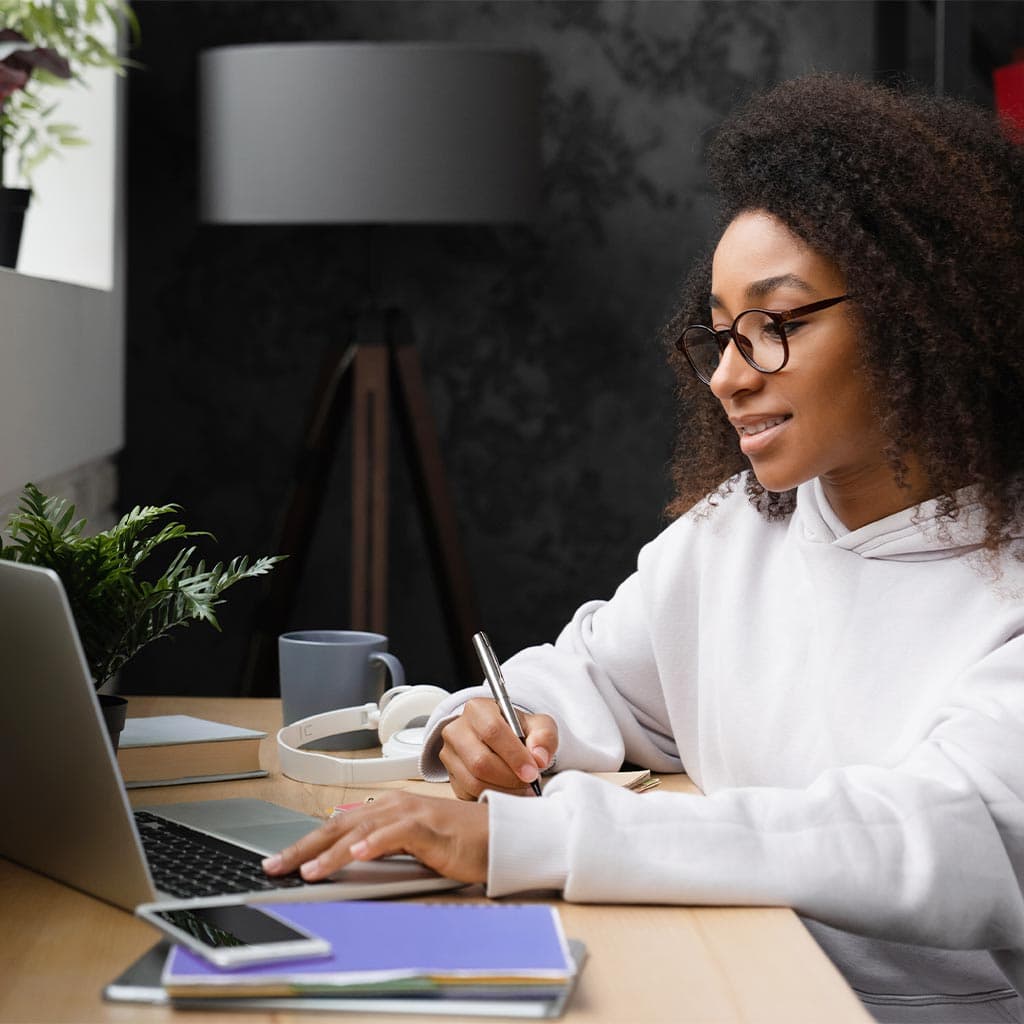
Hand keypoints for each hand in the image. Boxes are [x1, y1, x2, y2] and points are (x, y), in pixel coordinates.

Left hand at [261, 792, 488, 884]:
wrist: (495, 835)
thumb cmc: (456, 841)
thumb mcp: (409, 845)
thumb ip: (380, 846)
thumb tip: (347, 856)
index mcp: (386, 809)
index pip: (337, 826)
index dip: (306, 843)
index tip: (280, 861)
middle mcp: (393, 806)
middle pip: (339, 826)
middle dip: (304, 848)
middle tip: (275, 866)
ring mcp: (410, 814)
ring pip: (361, 831)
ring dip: (331, 852)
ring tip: (307, 870)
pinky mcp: (427, 827)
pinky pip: (394, 835)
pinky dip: (373, 845)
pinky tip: (355, 855)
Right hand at [439, 697, 557, 800]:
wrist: (502, 739)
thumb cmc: (519, 731)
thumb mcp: (538, 726)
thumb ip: (544, 737)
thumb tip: (539, 758)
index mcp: (478, 709)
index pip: (492, 731)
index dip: (514, 755)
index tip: (533, 772)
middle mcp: (457, 730)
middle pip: (480, 761)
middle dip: (510, 777)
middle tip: (529, 782)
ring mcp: (450, 754)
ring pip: (474, 782)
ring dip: (503, 790)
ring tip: (522, 788)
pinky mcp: (450, 776)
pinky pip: (470, 794)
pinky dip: (493, 797)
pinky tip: (508, 791)